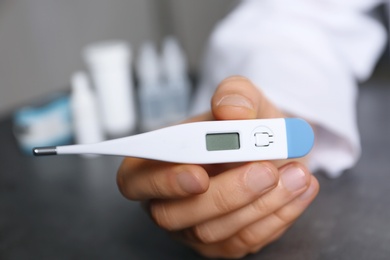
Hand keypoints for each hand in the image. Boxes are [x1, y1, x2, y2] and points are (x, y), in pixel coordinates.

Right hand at [117, 76, 318, 257]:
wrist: (270, 147)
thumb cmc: (243, 124)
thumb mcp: (242, 97)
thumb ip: (234, 95)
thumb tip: (232, 112)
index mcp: (156, 162)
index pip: (136, 181)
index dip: (162, 181)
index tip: (198, 175)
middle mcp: (168, 201)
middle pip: (175, 215)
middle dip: (225, 195)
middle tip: (265, 170)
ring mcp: (194, 228)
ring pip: (215, 233)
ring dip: (260, 205)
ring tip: (296, 174)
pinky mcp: (225, 244)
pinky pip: (246, 241)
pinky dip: (279, 216)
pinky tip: (300, 190)